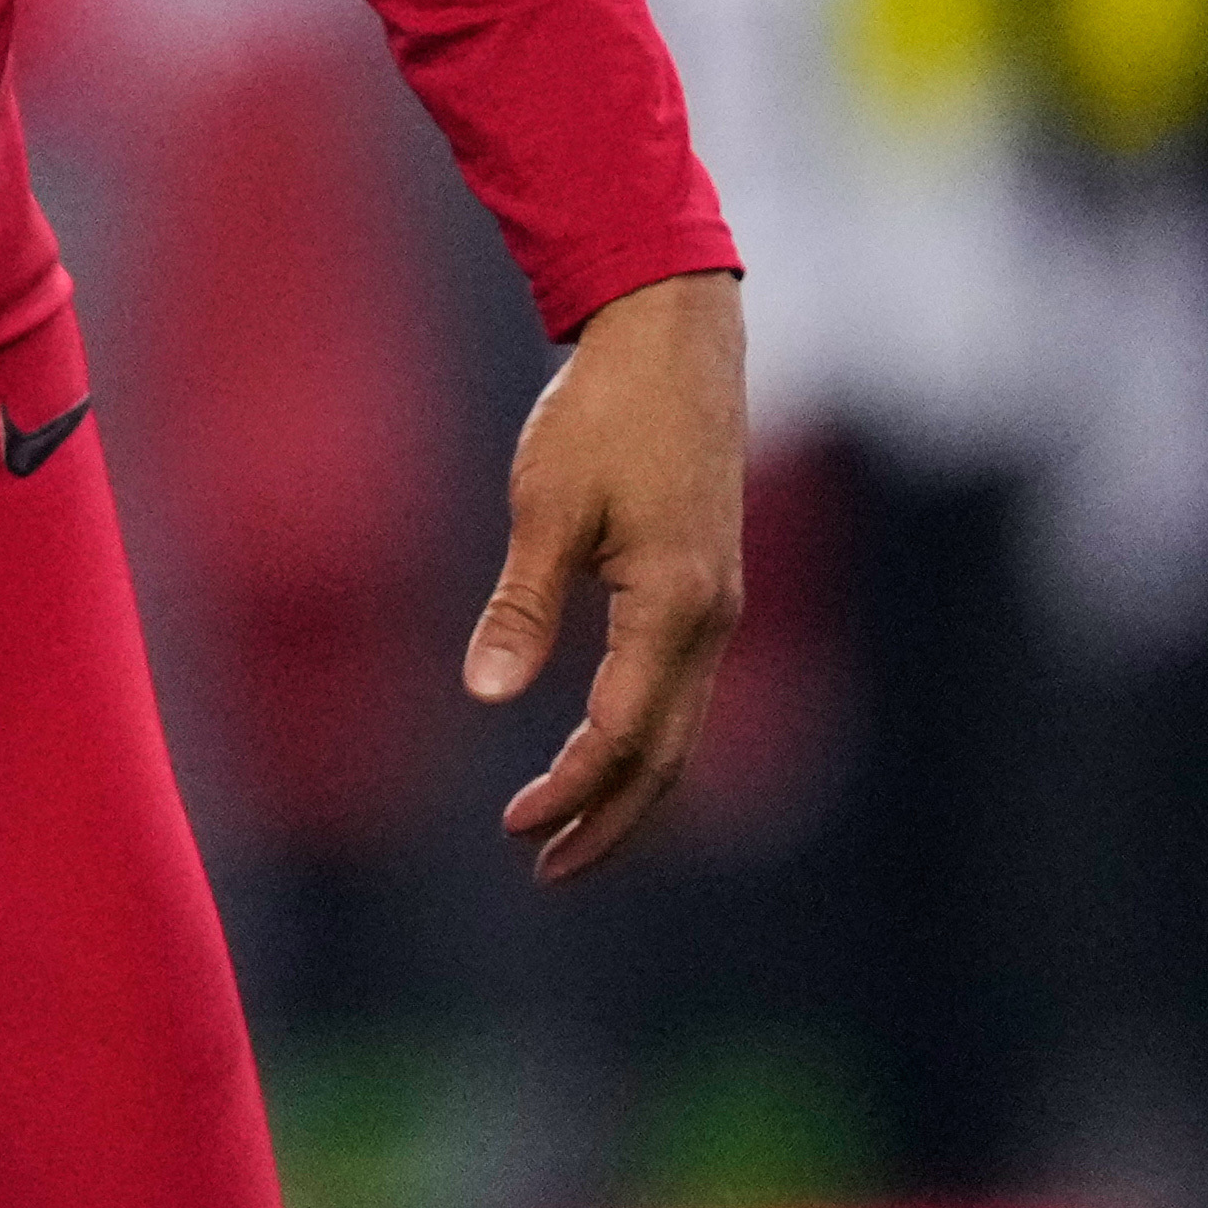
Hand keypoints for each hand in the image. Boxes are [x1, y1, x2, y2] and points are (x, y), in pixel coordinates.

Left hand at [468, 270, 746, 881]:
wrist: (672, 339)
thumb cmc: (603, 413)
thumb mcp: (548, 506)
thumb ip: (523, 606)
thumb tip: (487, 695)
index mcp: (674, 607)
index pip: (623, 736)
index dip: (571, 790)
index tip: (515, 826)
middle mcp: (712, 622)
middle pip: (667, 759)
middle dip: (609, 822)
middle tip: (546, 868)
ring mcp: (720, 607)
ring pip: (683, 731)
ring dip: (629, 789)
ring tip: (569, 832)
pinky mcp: (710, 587)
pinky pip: (684, 692)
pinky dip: (647, 739)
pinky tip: (603, 748)